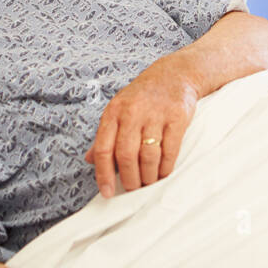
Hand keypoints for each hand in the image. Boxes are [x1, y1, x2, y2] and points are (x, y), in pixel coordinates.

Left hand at [85, 64, 196, 196]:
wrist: (174, 74)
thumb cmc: (142, 96)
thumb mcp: (118, 109)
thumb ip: (105, 135)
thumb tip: (89, 160)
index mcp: (114, 112)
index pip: (104, 149)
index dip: (104, 174)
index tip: (107, 193)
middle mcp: (133, 112)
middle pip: (126, 155)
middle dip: (130, 179)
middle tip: (133, 189)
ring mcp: (156, 114)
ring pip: (149, 156)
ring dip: (149, 176)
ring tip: (149, 183)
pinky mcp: (177, 117)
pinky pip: (170, 150)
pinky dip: (166, 167)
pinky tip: (163, 173)